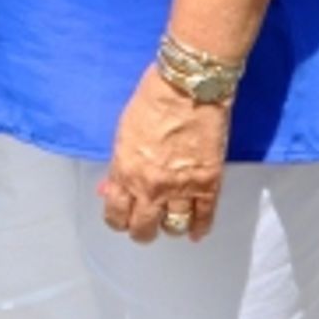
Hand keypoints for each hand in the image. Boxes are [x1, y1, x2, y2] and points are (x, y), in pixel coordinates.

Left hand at [100, 65, 229, 242]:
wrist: (188, 87)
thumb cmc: (151, 100)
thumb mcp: (123, 133)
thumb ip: (118, 166)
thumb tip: (110, 189)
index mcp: (125, 172)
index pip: (116, 214)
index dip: (118, 220)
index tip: (121, 218)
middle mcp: (151, 187)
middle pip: (144, 229)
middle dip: (142, 230)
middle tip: (144, 224)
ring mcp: (181, 188)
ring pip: (173, 227)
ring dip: (170, 227)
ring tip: (169, 221)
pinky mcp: (208, 183)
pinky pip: (204, 217)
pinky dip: (200, 228)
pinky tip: (195, 232)